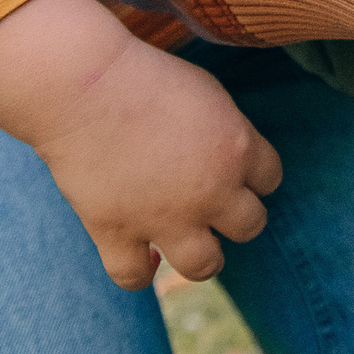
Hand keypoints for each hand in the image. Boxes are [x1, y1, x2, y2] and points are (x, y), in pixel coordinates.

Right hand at [0, 0, 280, 287]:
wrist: (83, 84)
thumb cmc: (145, 76)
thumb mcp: (208, 93)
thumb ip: (228, 132)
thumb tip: (234, 164)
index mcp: (238, 148)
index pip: (271, 179)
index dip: (253, 175)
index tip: (231, 168)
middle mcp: (211, 190)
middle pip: (250, 225)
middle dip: (234, 217)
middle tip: (210, 203)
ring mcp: (164, 217)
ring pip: (206, 265)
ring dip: (201, 255)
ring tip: (186, 241)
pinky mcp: (116, 232)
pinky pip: (135, 277)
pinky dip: (138, 270)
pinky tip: (139, 253)